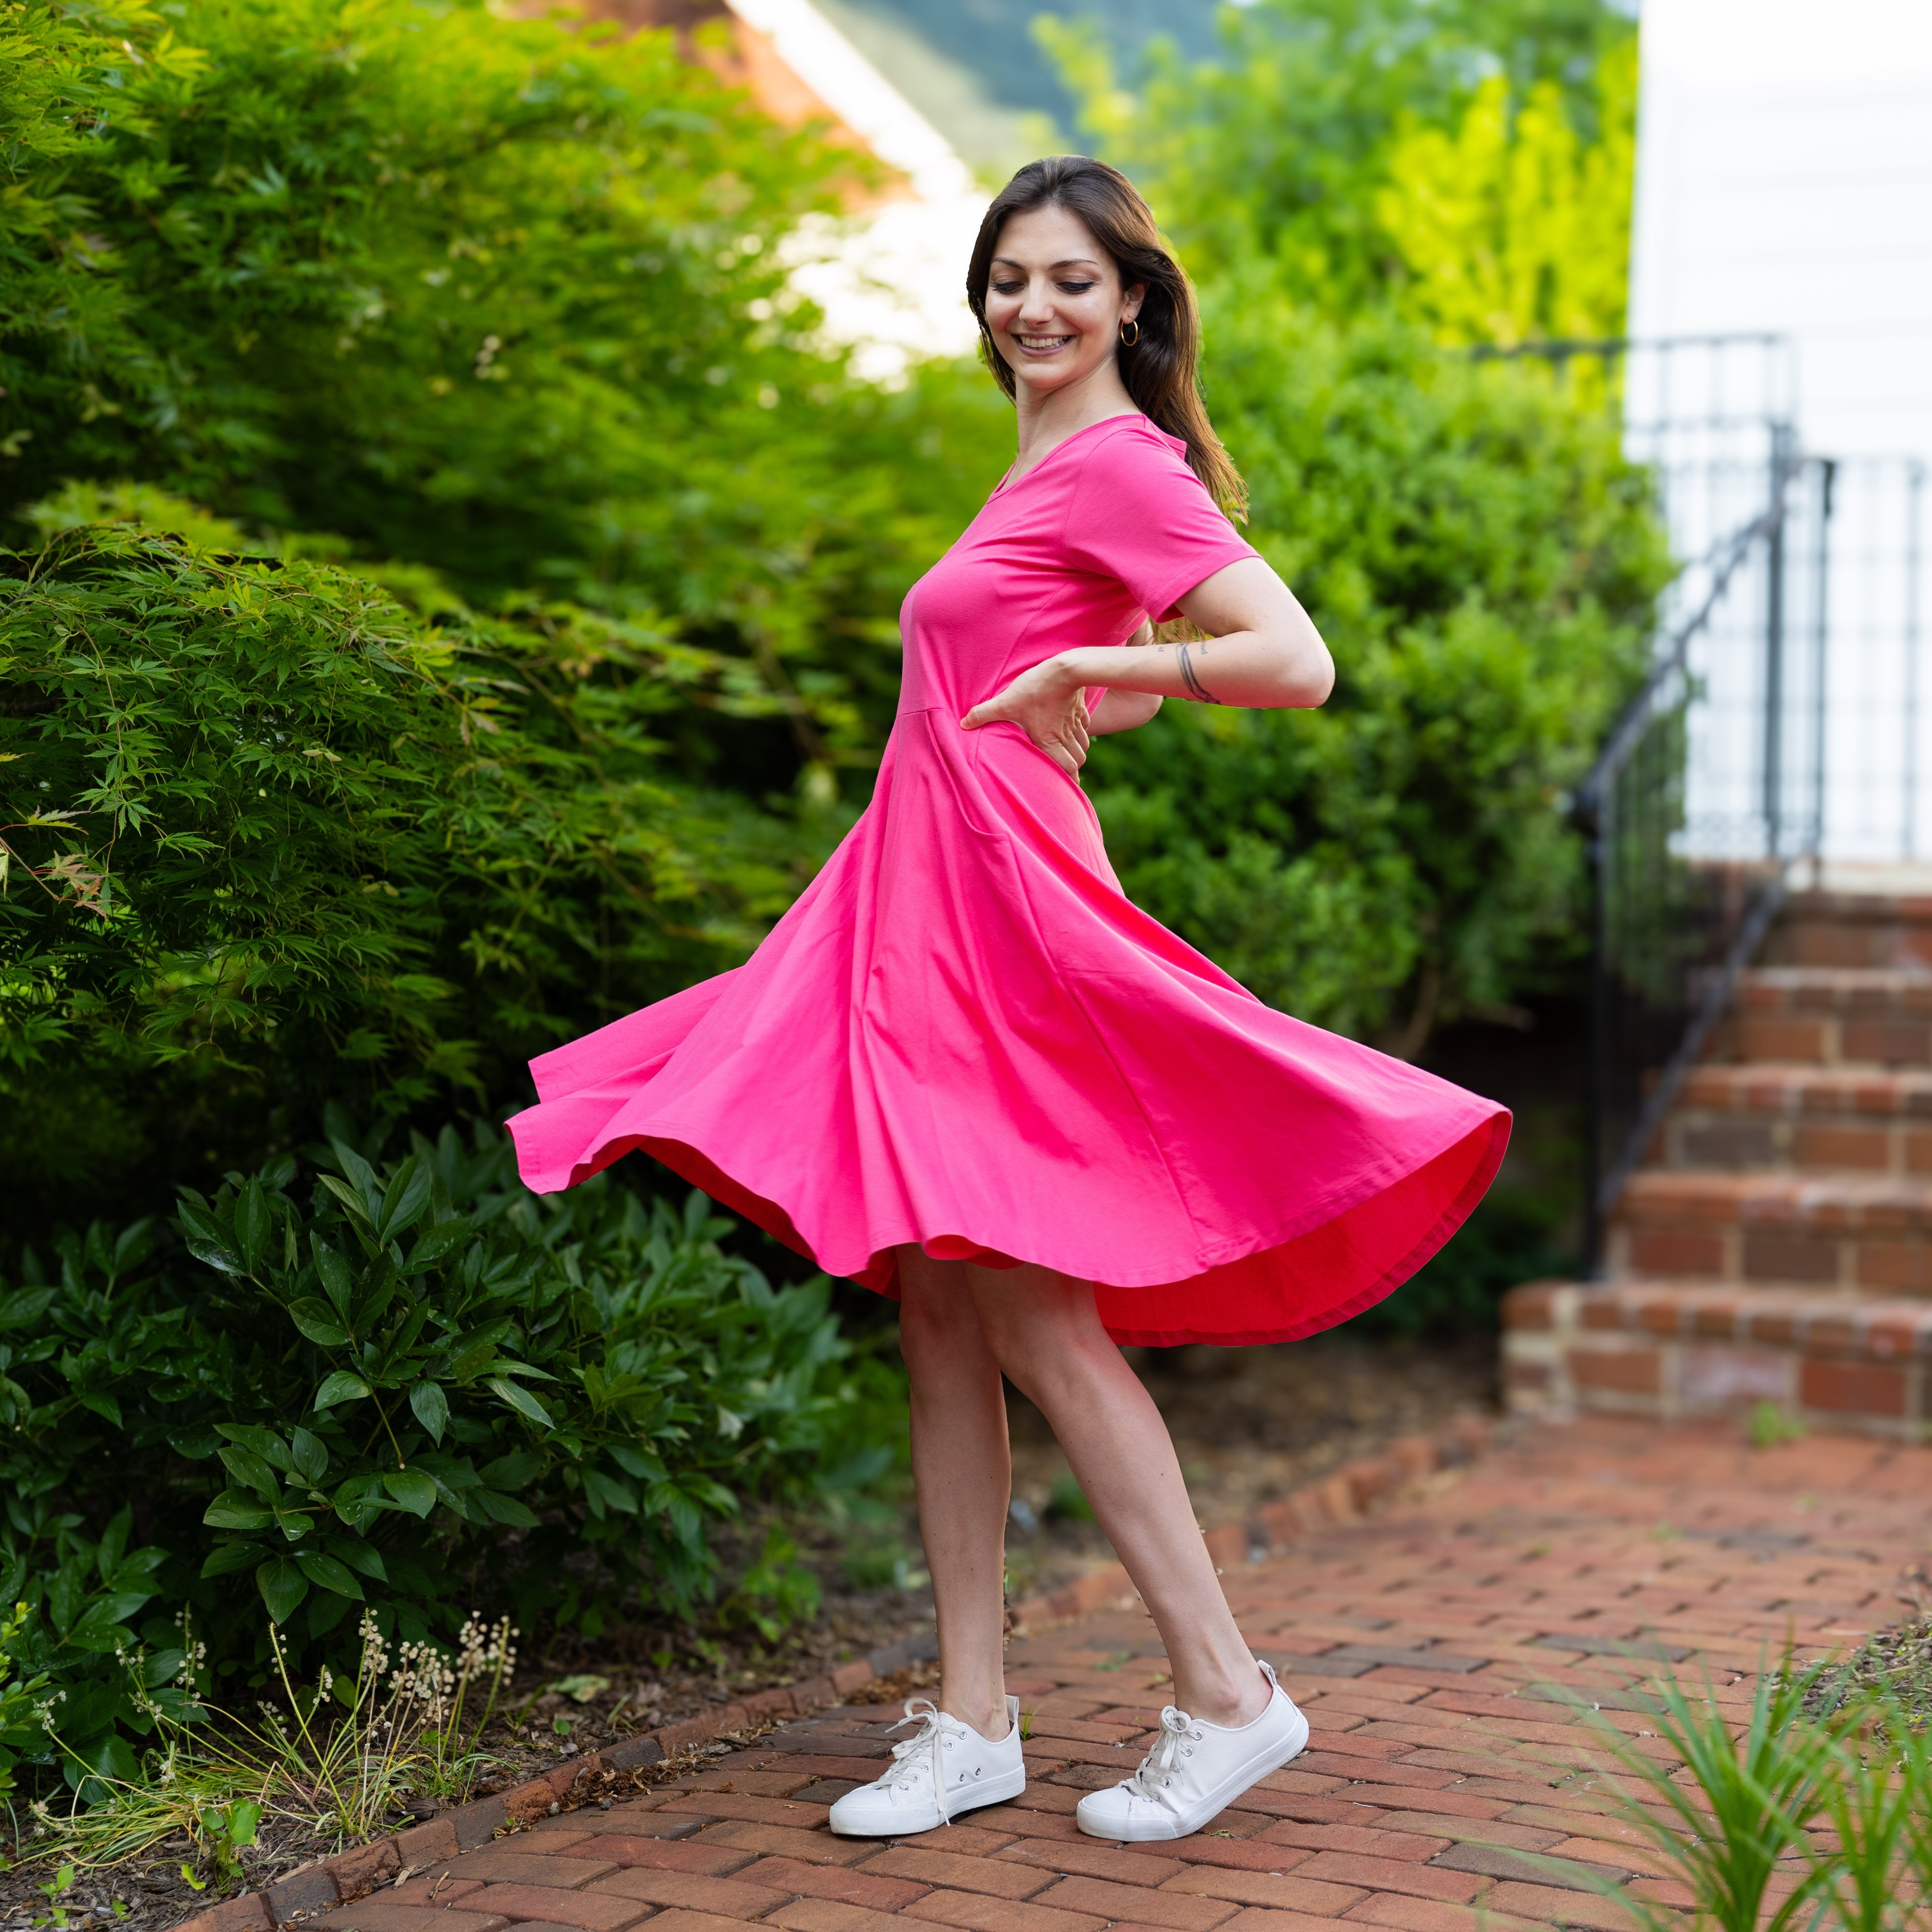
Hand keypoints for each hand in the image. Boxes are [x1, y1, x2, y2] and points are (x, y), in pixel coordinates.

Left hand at [960, 656, 1089, 776]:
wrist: (1065, 669)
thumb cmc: (1036, 689)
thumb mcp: (1006, 703)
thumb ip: (984, 714)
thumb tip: (963, 723)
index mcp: (1049, 741)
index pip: (1066, 770)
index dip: (1068, 782)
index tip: (1064, 789)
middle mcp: (1065, 736)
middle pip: (1078, 761)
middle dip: (1073, 769)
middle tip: (1065, 773)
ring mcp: (1075, 722)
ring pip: (1083, 745)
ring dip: (1077, 751)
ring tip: (1068, 754)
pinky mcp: (1080, 709)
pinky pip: (1084, 726)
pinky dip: (1080, 731)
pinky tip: (1071, 729)